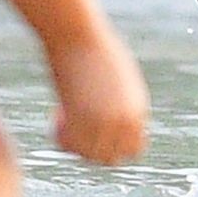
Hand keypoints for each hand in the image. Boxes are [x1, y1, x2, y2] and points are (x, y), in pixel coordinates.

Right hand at [48, 23, 148, 164]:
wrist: (81, 38)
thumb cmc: (100, 55)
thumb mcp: (119, 84)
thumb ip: (120, 109)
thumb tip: (110, 134)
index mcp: (139, 111)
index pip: (133, 149)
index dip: (115, 143)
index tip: (98, 129)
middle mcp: (126, 121)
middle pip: (110, 158)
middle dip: (93, 147)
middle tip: (79, 124)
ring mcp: (103, 123)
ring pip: (88, 156)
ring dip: (76, 142)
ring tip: (68, 114)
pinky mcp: (79, 120)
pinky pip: (67, 146)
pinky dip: (61, 136)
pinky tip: (58, 112)